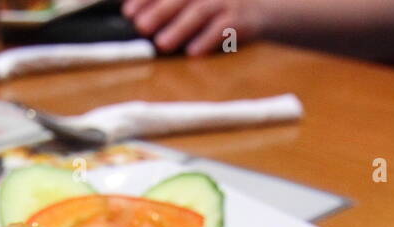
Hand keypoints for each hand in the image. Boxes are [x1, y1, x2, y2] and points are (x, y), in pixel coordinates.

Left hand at [122, 0, 266, 56]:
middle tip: (140, 27)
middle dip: (159, 11)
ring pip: (200, 12)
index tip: (128, 13)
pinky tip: (193, 53)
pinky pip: (223, 29)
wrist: (264, 11)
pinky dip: (207, 40)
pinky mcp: (241, 20)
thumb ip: (171, 8)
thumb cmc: (219, 10)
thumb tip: (137, 20)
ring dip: (179, 28)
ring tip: (162, 44)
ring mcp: (225, 2)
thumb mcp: (195, 3)